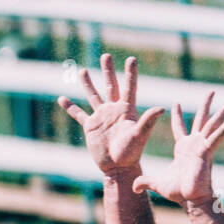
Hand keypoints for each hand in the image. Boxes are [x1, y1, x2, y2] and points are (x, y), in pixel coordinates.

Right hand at [58, 54, 165, 177]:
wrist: (117, 167)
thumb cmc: (131, 152)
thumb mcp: (140, 135)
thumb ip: (148, 121)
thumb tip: (161, 108)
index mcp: (127, 109)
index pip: (129, 87)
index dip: (130, 73)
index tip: (131, 59)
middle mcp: (114, 110)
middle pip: (110, 86)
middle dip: (108, 71)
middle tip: (106, 56)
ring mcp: (101, 118)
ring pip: (94, 96)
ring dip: (88, 84)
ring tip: (83, 71)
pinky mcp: (90, 127)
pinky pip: (79, 114)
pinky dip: (70, 107)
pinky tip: (63, 99)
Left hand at [132, 93, 223, 209]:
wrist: (189, 199)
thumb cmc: (177, 192)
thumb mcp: (156, 184)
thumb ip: (145, 182)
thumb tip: (134, 187)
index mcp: (183, 148)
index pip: (180, 127)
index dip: (178, 116)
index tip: (176, 103)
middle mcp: (194, 144)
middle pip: (201, 119)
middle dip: (206, 105)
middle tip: (211, 91)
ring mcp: (202, 146)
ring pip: (213, 123)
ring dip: (223, 110)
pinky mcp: (207, 152)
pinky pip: (218, 137)